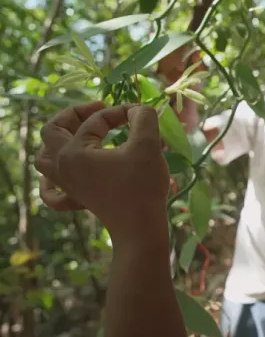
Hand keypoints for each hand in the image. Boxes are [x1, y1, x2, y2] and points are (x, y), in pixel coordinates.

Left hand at [34, 101, 169, 244]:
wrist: (140, 226)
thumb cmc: (142, 185)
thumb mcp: (148, 145)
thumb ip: (144, 118)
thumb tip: (140, 110)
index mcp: (75, 151)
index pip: (96, 120)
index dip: (120, 111)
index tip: (142, 113)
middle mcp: (63, 167)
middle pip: (52, 132)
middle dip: (74, 115)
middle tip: (97, 110)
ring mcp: (67, 185)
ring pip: (45, 160)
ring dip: (57, 143)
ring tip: (77, 136)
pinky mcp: (78, 200)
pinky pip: (52, 192)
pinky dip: (50, 183)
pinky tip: (61, 178)